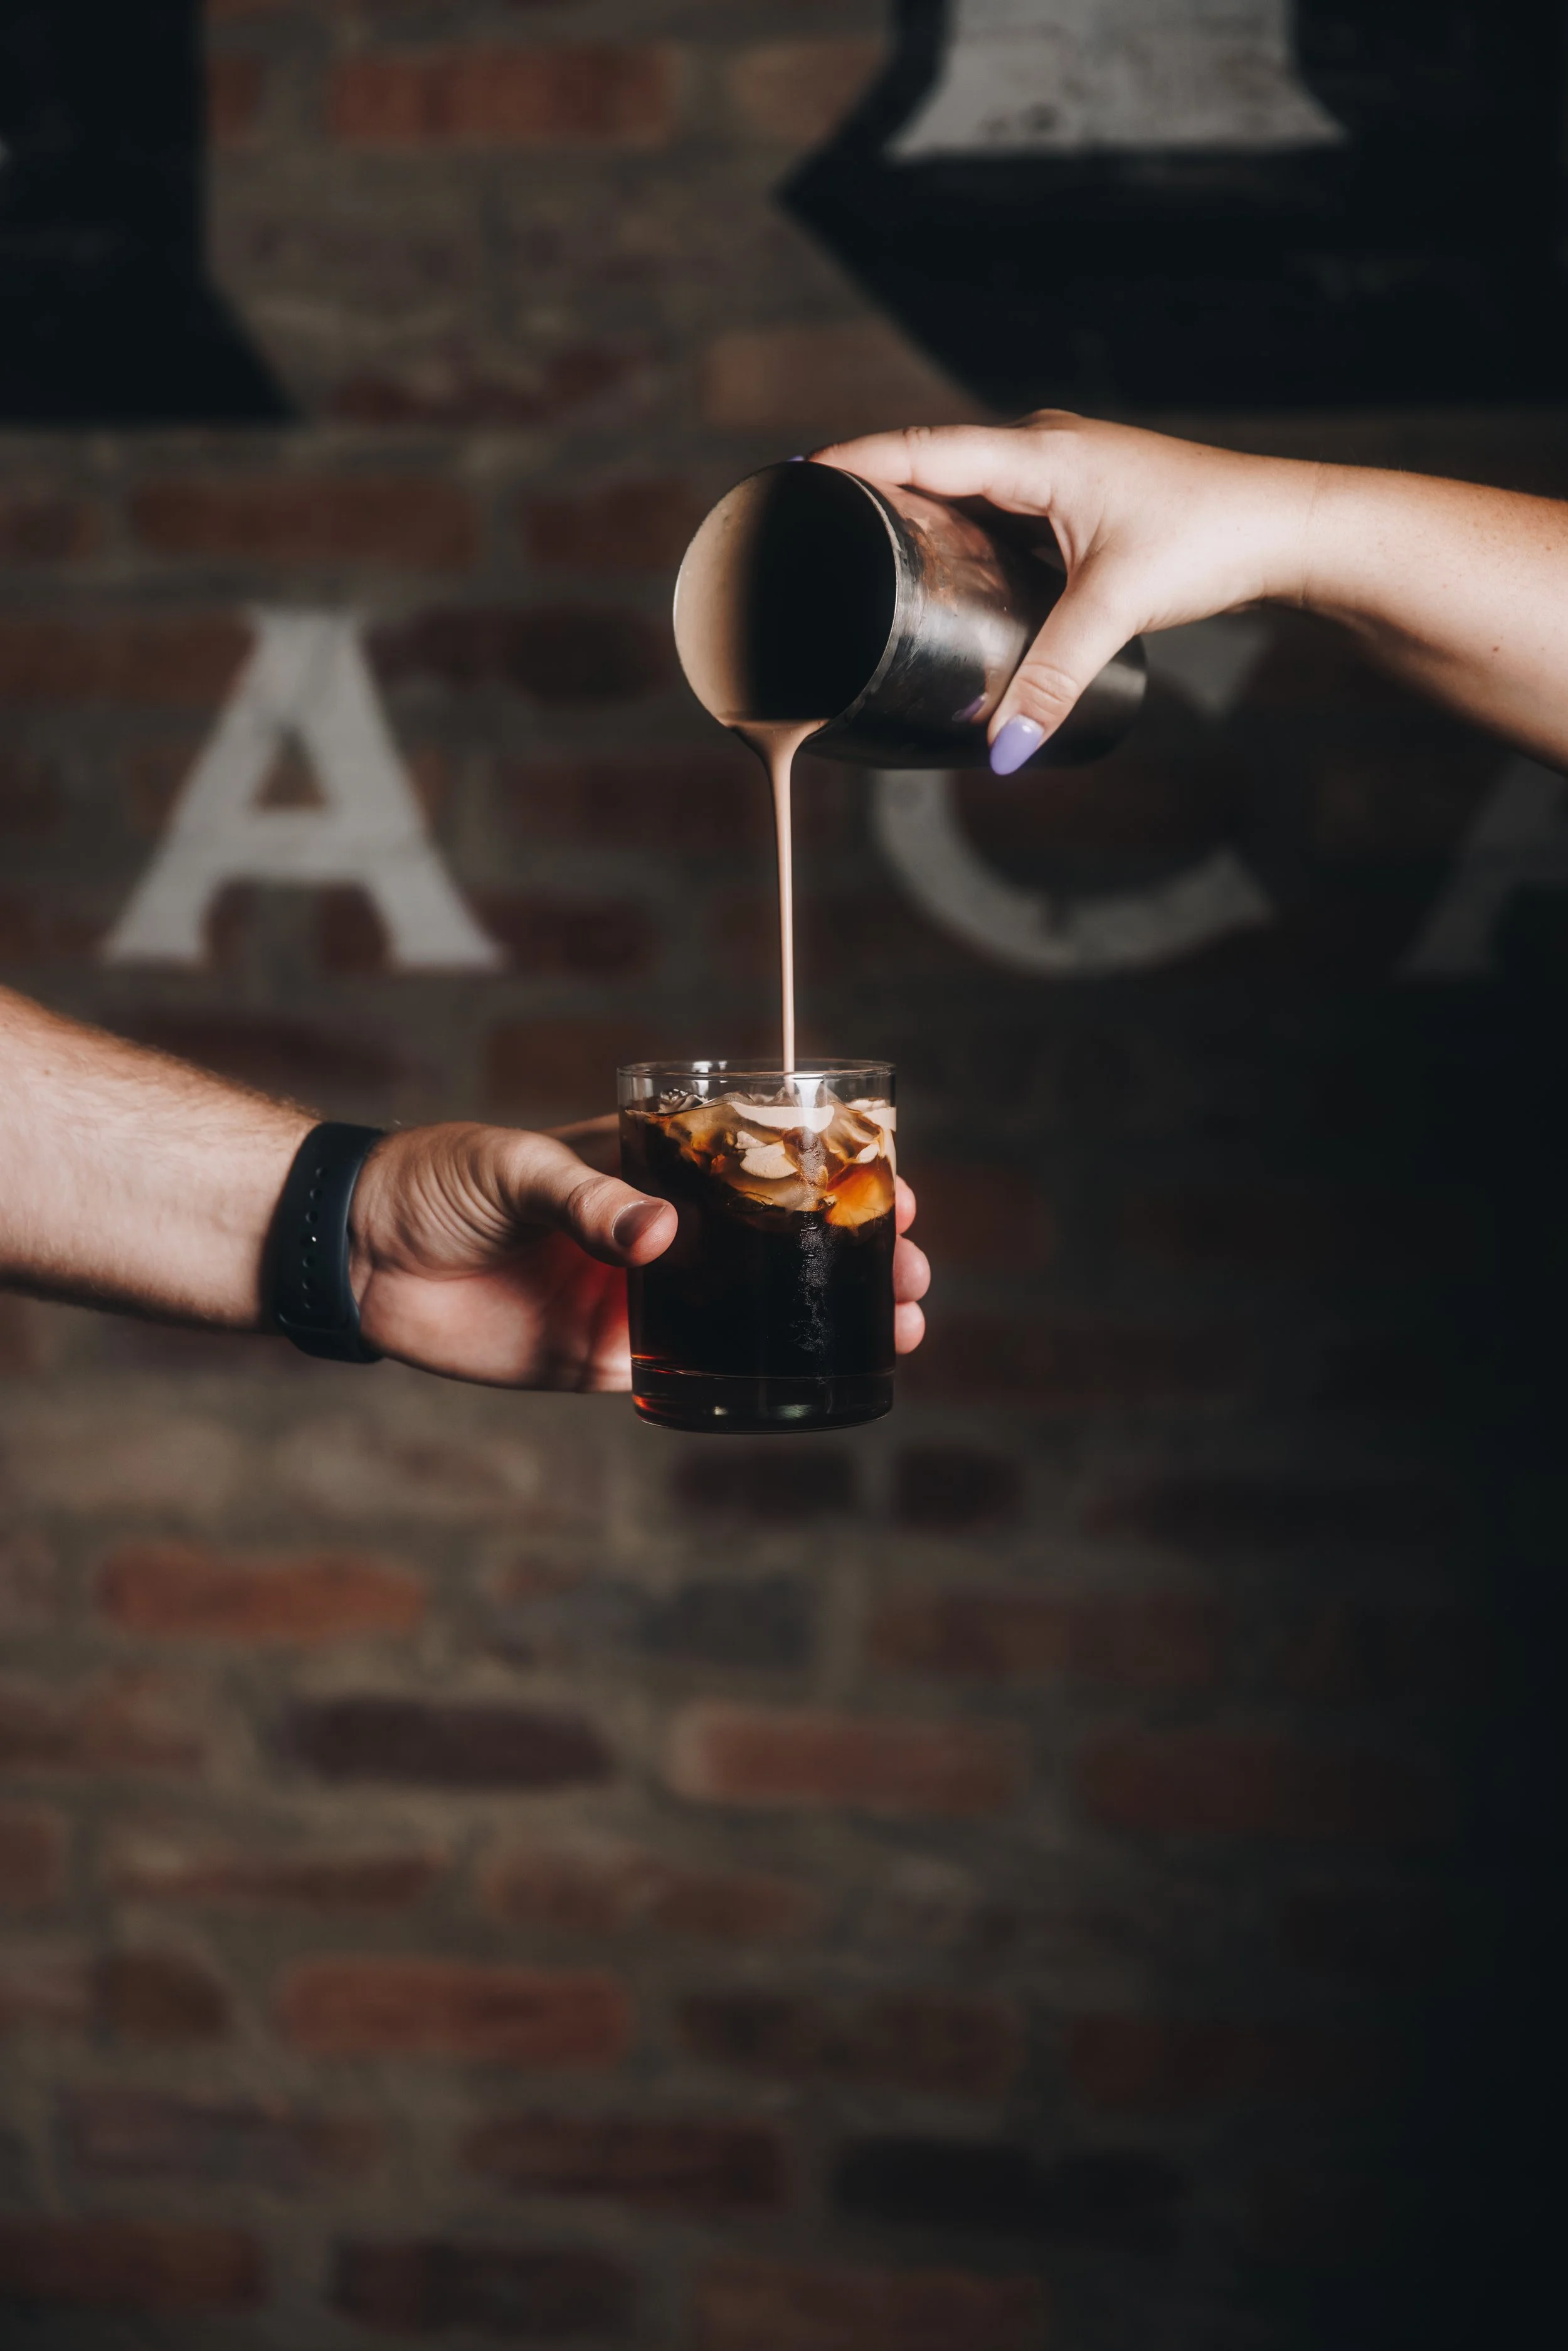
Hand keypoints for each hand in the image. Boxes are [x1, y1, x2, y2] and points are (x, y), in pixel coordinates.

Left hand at [348, 1120, 928, 1390]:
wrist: (354, 1253)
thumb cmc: (434, 1181)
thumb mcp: (515, 1168)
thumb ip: (590, 1198)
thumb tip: (663, 1236)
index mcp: (643, 1166)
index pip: (754, 1163)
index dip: (824, 1173)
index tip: (887, 1182)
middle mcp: (653, 1232)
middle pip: (773, 1242)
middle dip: (850, 1252)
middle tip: (914, 1269)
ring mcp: (634, 1298)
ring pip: (749, 1312)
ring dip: (821, 1317)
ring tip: (899, 1326)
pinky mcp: (602, 1360)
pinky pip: (691, 1374)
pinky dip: (751, 1378)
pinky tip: (812, 1380)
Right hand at [814, 413, 1318, 771]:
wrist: (1286, 527)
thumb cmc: (1209, 541)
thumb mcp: (1116, 612)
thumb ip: (1051, 681)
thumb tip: (1001, 752)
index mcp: (1038, 454)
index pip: (923, 447)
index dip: (856, 460)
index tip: (797, 473)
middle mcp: (1043, 448)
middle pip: (935, 458)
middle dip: (872, 485)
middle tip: (811, 518)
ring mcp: (1063, 469)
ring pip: (969, 483)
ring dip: (920, 506)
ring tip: (858, 543)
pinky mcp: (1082, 497)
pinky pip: (1000, 504)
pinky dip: (965, 527)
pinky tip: (945, 561)